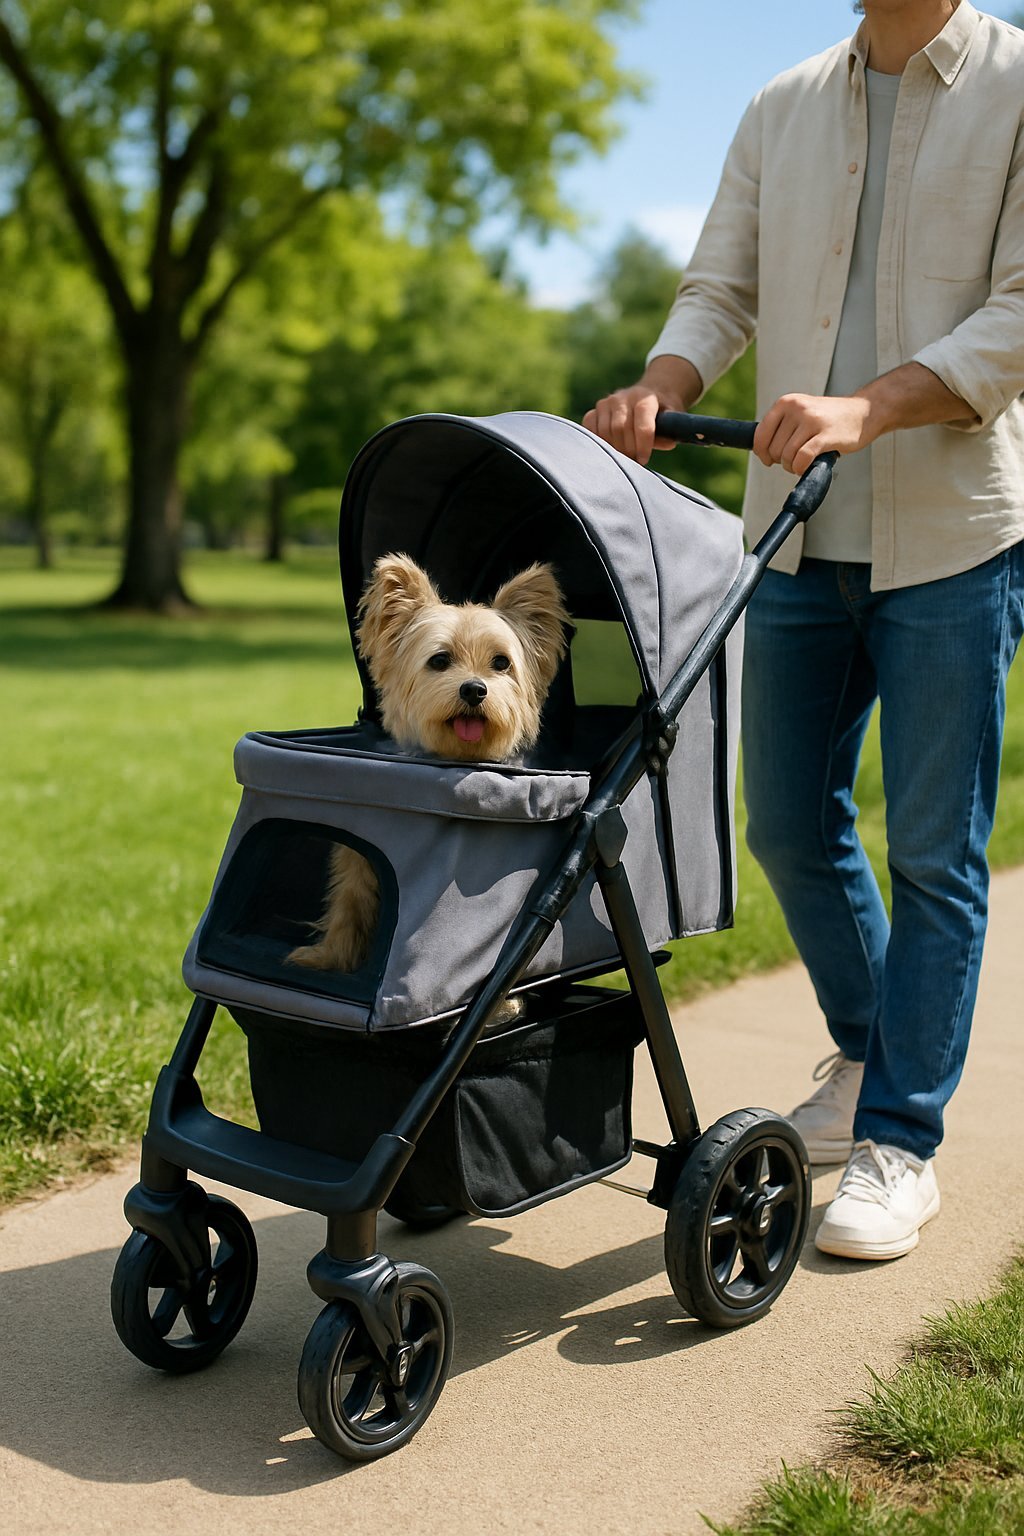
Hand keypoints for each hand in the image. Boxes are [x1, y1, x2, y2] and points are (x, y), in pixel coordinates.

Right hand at [583, 384, 680, 464]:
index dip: (643, 445)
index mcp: (645, 397)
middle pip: (621, 429)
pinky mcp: (594, 411)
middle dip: (628, 450)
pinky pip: (590, 428)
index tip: (643, 460)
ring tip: (624, 458)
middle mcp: (623, 396)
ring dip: (614, 449)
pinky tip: (608, 450)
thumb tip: (668, 444)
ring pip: (605, 431)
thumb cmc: (661, 413)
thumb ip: (669, 431)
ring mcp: (606, 403)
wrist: (646, 397)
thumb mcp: (671, 419)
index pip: (642, 422)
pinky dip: (597, 443)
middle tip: (634, 463)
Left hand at [753, 393, 874, 475]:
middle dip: (782, 461)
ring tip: (804, 461)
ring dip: (793, 466)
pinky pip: (802, 459)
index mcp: (786, 402)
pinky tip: (807, 466)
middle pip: (774, 449)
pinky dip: (801, 468)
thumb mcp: (801, 412)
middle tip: (796, 458)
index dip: (762, 453)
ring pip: (787, 456)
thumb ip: (781, 427)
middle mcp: (797, 408)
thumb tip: (760, 451)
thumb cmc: (829, 418)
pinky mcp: (825, 435)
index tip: (769, 460)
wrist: (864, 412)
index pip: (760, 435)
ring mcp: (811, 421)